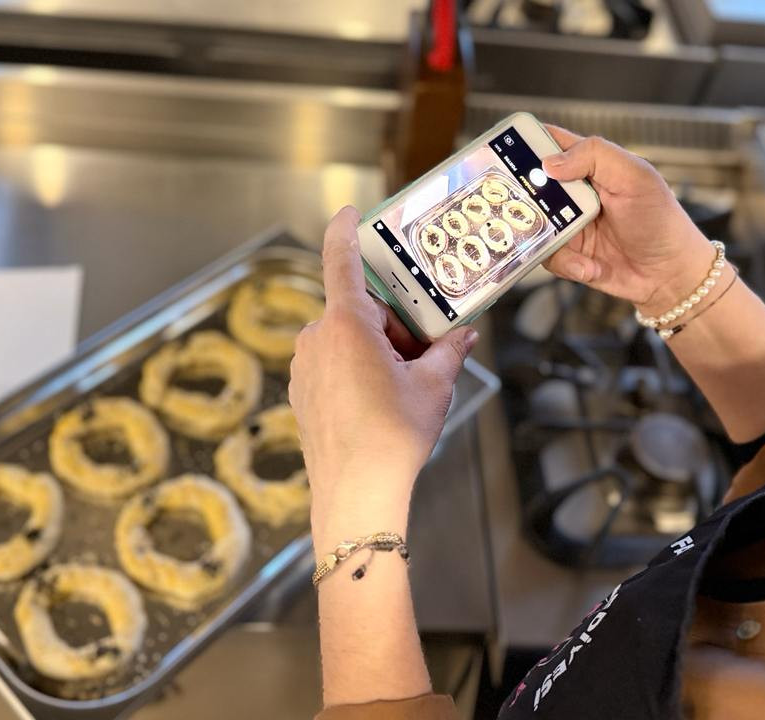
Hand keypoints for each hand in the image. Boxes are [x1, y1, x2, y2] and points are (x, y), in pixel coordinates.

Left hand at [289, 207, 478, 544]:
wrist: (356, 495)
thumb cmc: (393, 438)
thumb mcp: (434, 385)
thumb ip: (448, 350)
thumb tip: (464, 336)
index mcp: (345, 326)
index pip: (340, 260)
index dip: (345, 230)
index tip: (350, 212)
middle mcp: (316, 339)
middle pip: (360, 311)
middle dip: (393, 325)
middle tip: (423, 354)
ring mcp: (303, 367)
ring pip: (346, 340)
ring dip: (376, 350)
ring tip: (405, 385)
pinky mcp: (301, 391)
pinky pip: (332, 364)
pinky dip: (358, 370)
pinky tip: (380, 401)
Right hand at [541, 126, 717, 315]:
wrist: (670, 275)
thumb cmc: (661, 220)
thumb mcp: (636, 177)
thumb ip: (596, 157)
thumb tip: (550, 162)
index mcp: (589, 165)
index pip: (549, 143)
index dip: (525, 142)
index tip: (504, 149)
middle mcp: (573, 193)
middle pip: (530, 185)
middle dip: (523, 197)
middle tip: (528, 207)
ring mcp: (567, 224)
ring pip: (532, 224)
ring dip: (548, 236)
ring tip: (572, 244)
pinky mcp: (567, 255)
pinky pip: (547, 256)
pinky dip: (566, 263)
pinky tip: (590, 266)